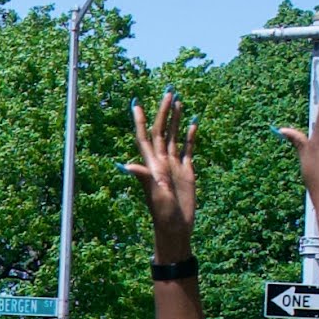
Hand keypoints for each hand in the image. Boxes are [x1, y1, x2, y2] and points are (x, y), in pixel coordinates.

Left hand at [126, 92, 199, 242]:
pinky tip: (193, 123)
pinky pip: (189, 149)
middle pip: (161, 131)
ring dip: (176, 119)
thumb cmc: (162, 213)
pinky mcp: (187, 172)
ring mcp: (174, 165)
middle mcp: (162, 161)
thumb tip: (125, 165)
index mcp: (152, 164)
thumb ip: (143, 178)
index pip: (144, 136)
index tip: (135, 103)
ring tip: (178, 101)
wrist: (176, 227)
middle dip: (163, 111)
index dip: (139, 120)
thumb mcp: (153, 195)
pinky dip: (191, 136)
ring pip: (175, 136)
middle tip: (168, 91)